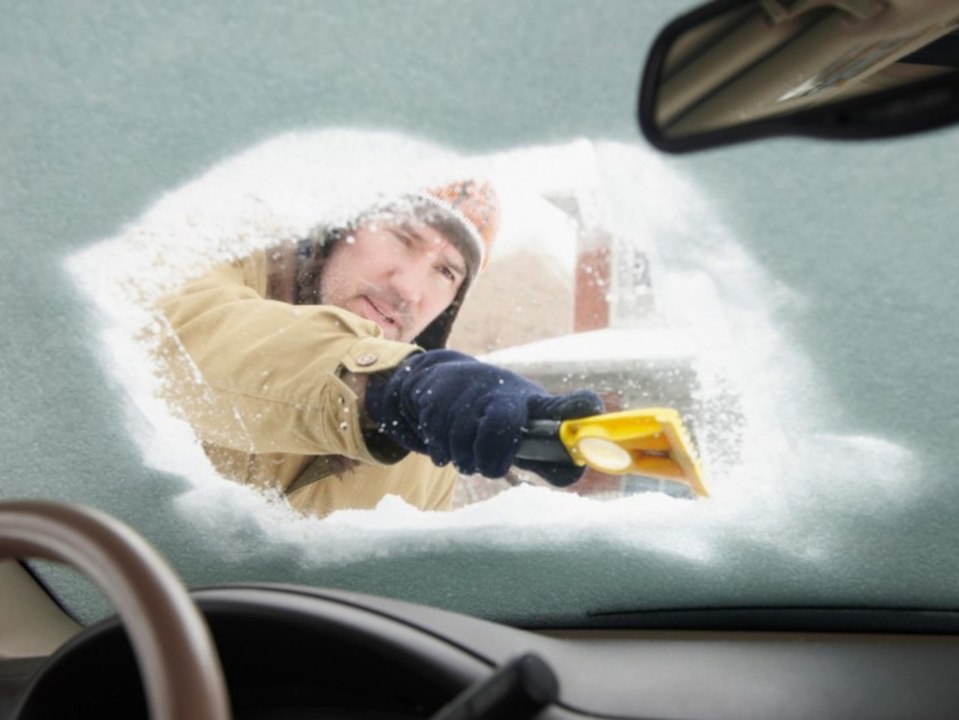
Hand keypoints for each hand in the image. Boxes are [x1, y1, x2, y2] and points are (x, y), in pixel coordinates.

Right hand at [364, 350, 602, 484]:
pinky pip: (440, 443)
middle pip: (501, 425)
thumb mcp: (525, 428)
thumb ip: (547, 457)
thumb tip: (571, 476)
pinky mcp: (439, 398)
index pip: (562, 406)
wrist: (445, 382)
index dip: (577, 408)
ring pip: (465, 443)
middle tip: (489, 467)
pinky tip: (449, 442)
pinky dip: (444, 452)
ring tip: (469, 452)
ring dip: (465, 459)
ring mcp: (470, 392)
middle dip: (492, 458)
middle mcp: (504, 392)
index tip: (590, 408)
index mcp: (533, 404)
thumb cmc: (498, 413)